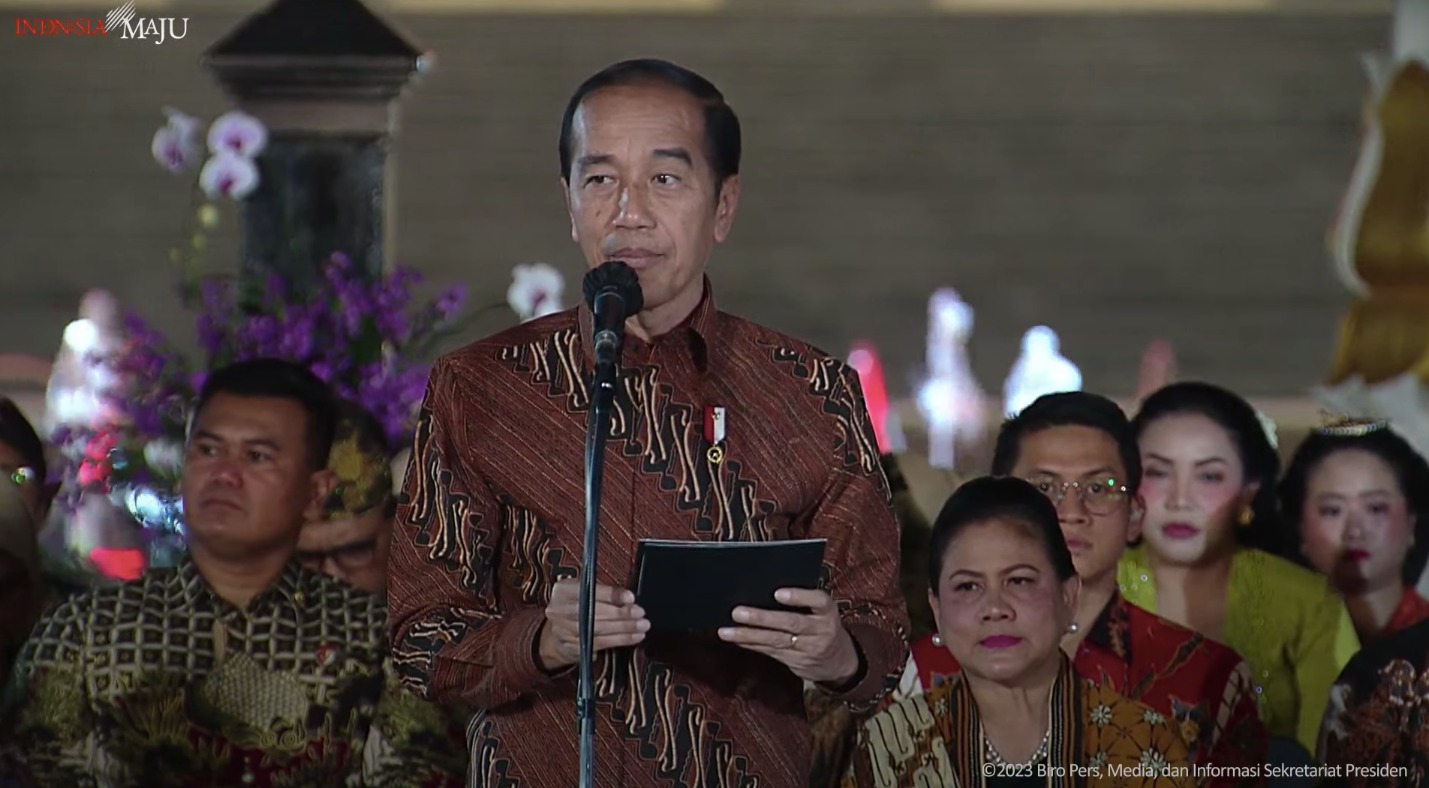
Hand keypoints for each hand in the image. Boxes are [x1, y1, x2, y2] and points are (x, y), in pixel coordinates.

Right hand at [538, 580, 648, 670]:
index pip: (588, 591)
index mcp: (563, 590)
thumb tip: (629, 600)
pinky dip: (620, 640)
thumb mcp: (583, 593)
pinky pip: (599, 643)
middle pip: (593, 612)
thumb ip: (602, 593)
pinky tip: (633, 637)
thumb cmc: (576, 608)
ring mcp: (563, 630)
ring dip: (624, 628)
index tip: (630, 598)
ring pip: (598, 629)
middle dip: (620, 613)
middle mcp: (558, 609)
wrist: (555, 635)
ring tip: (642, 626)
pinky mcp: (571, 647)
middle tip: (640, 613)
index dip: (610, 595)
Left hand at [717, 588, 859, 684]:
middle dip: (762, 618)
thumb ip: (803, 600)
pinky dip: (751, 645)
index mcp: (828, 611)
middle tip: (737, 612)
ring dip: (748, 635)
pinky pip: (770, 652)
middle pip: (791, 623)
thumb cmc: (822, 623)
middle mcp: (821, 630)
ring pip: (776, 640)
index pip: (818, 601)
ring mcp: (808, 649)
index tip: (777, 593)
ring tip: (726, 631)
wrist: (840, 660)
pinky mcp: (796, 663)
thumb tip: (764, 586)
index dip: (799, 596)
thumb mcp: (822, 610)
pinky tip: (735, 639)